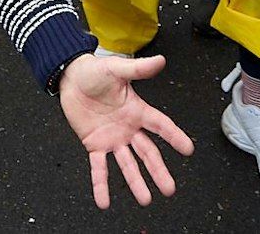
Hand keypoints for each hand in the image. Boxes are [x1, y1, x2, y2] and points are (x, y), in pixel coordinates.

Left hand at [57, 53, 194, 207]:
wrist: (71, 77)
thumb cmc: (95, 71)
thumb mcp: (117, 68)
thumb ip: (138, 68)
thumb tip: (160, 60)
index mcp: (137, 110)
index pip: (160, 125)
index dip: (175, 136)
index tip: (188, 149)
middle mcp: (128, 128)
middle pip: (147, 153)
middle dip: (158, 171)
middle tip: (169, 188)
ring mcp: (112, 139)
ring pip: (127, 165)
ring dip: (136, 182)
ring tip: (146, 199)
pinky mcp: (94, 145)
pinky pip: (99, 168)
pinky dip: (101, 184)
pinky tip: (104, 200)